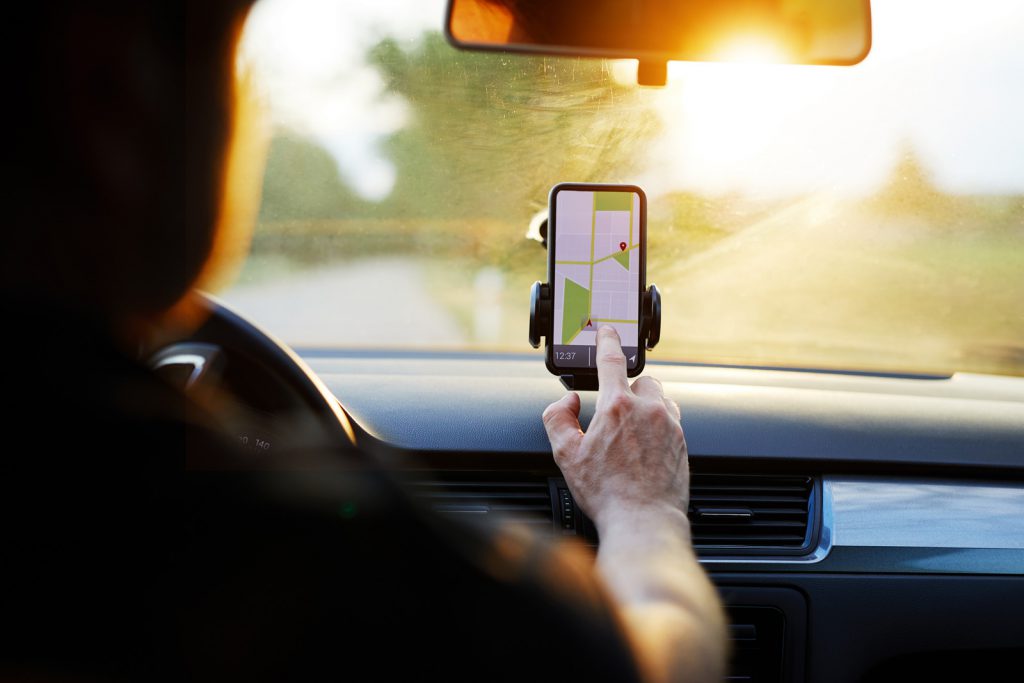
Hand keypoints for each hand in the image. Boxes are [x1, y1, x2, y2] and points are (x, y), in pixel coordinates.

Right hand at [542, 326, 688, 532]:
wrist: (643, 521)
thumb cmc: (606, 493)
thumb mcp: (565, 454)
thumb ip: (558, 418)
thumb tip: (567, 402)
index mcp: (617, 407)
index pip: (612, 360)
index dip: (607, 341)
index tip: (607, 332)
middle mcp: (648, 410)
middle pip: (641, 379)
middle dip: (628, 388)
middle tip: (614, 411)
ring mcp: (670, 426)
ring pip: (659, 398)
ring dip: (646, 404)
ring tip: (631, 430)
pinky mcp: (683, 442)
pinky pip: (672, 420)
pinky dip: (658, 424)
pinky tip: (646, 446)